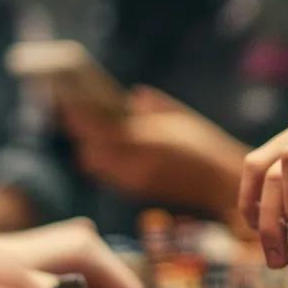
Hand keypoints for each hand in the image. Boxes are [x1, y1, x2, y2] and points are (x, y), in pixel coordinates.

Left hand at [64, 86, 247, 227]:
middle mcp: (133, 163)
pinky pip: (107, 175)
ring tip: (90, 132)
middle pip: (88, 148)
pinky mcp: (136, 191)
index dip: (76, 114)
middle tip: (74, 113)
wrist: (222, 185)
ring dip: (89, 148)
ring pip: (94, 164)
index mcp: (143, 139)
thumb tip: (133, 95)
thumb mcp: (181, 118)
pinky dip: (102, 162)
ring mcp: (132, 181)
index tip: (66, 99)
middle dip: (80, 132)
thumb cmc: (206, 146)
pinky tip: (109, 151)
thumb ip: (153, 106)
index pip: (95, 127)